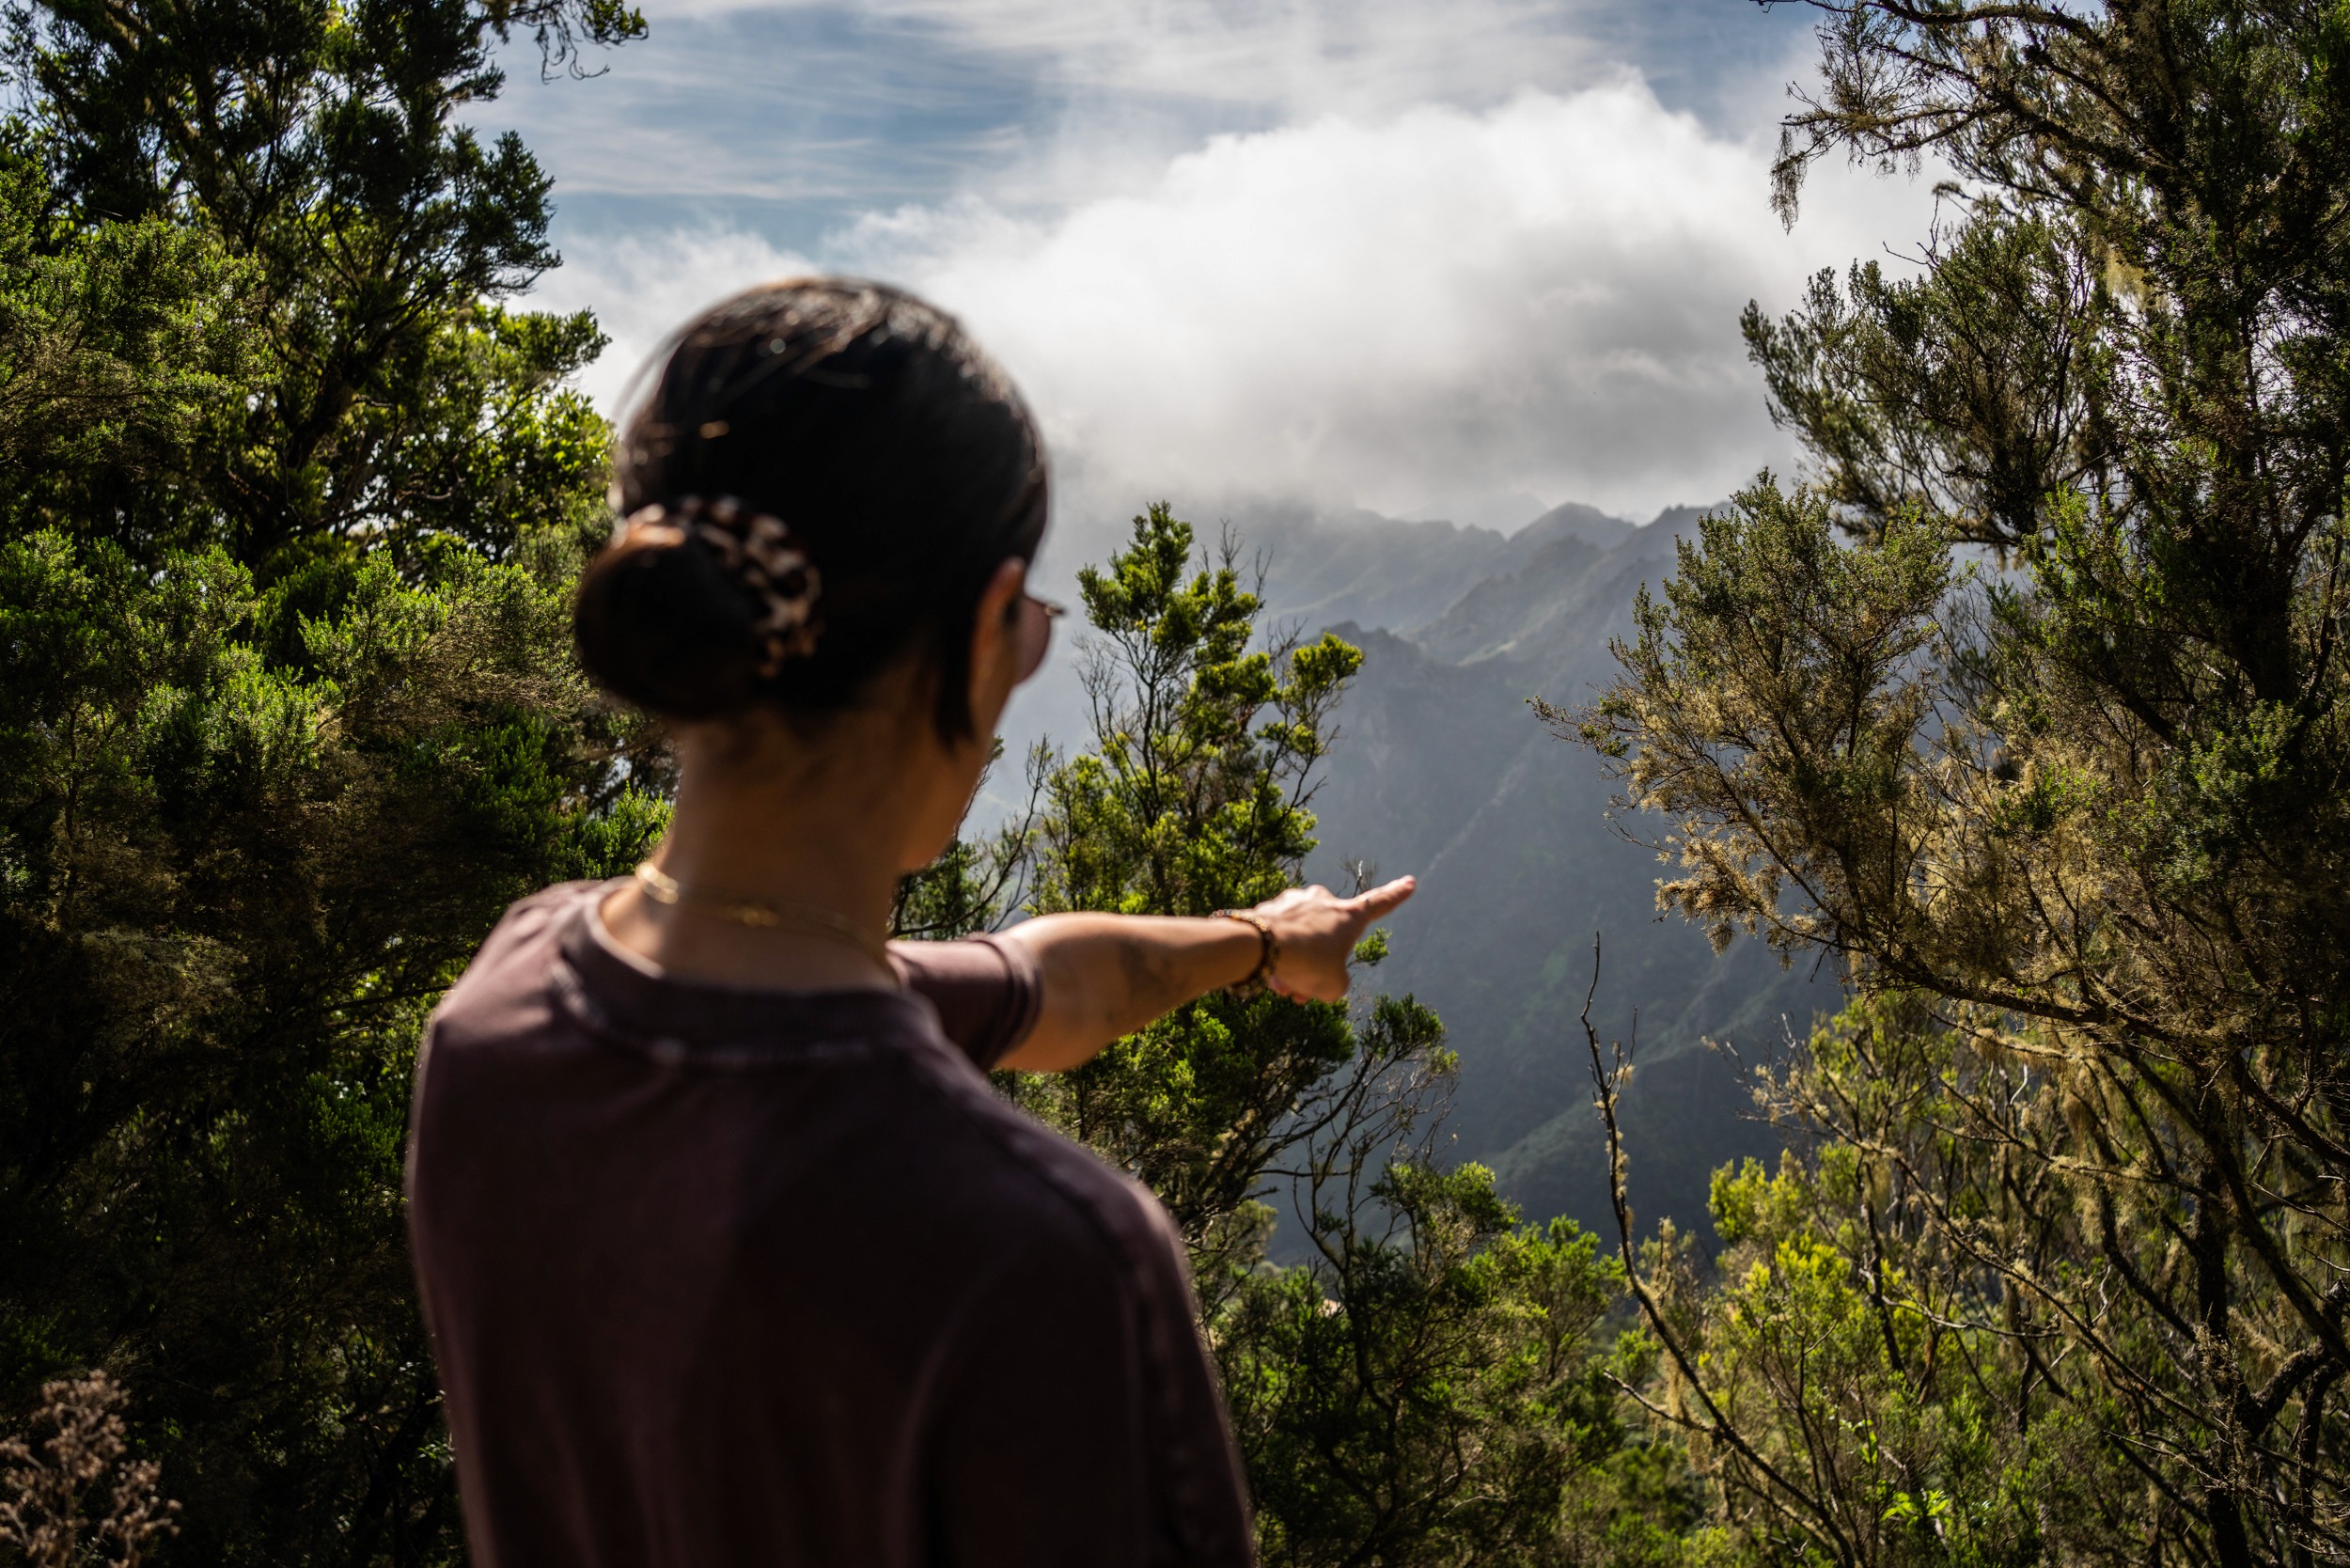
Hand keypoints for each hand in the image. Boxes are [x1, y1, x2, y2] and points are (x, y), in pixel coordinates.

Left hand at [1252, 877, 1416, 1002]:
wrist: (1259, 946)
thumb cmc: (1306, 963)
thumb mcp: (1333, 986)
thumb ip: (1334, 982)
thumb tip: (1318, 978)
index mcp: (1348, 915)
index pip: (1380, 904)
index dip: (1397, 896)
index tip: (1410, 882)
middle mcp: (1322, 901)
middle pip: (1327, 938)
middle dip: (1318, 964)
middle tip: (1305, 989)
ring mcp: (1294, 902)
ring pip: (1300, 940)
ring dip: (1295, 965)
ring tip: (1283, 987)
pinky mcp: (1268, 908)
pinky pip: (1278, 936)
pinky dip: (1275, 956)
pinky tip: (1266, 974)